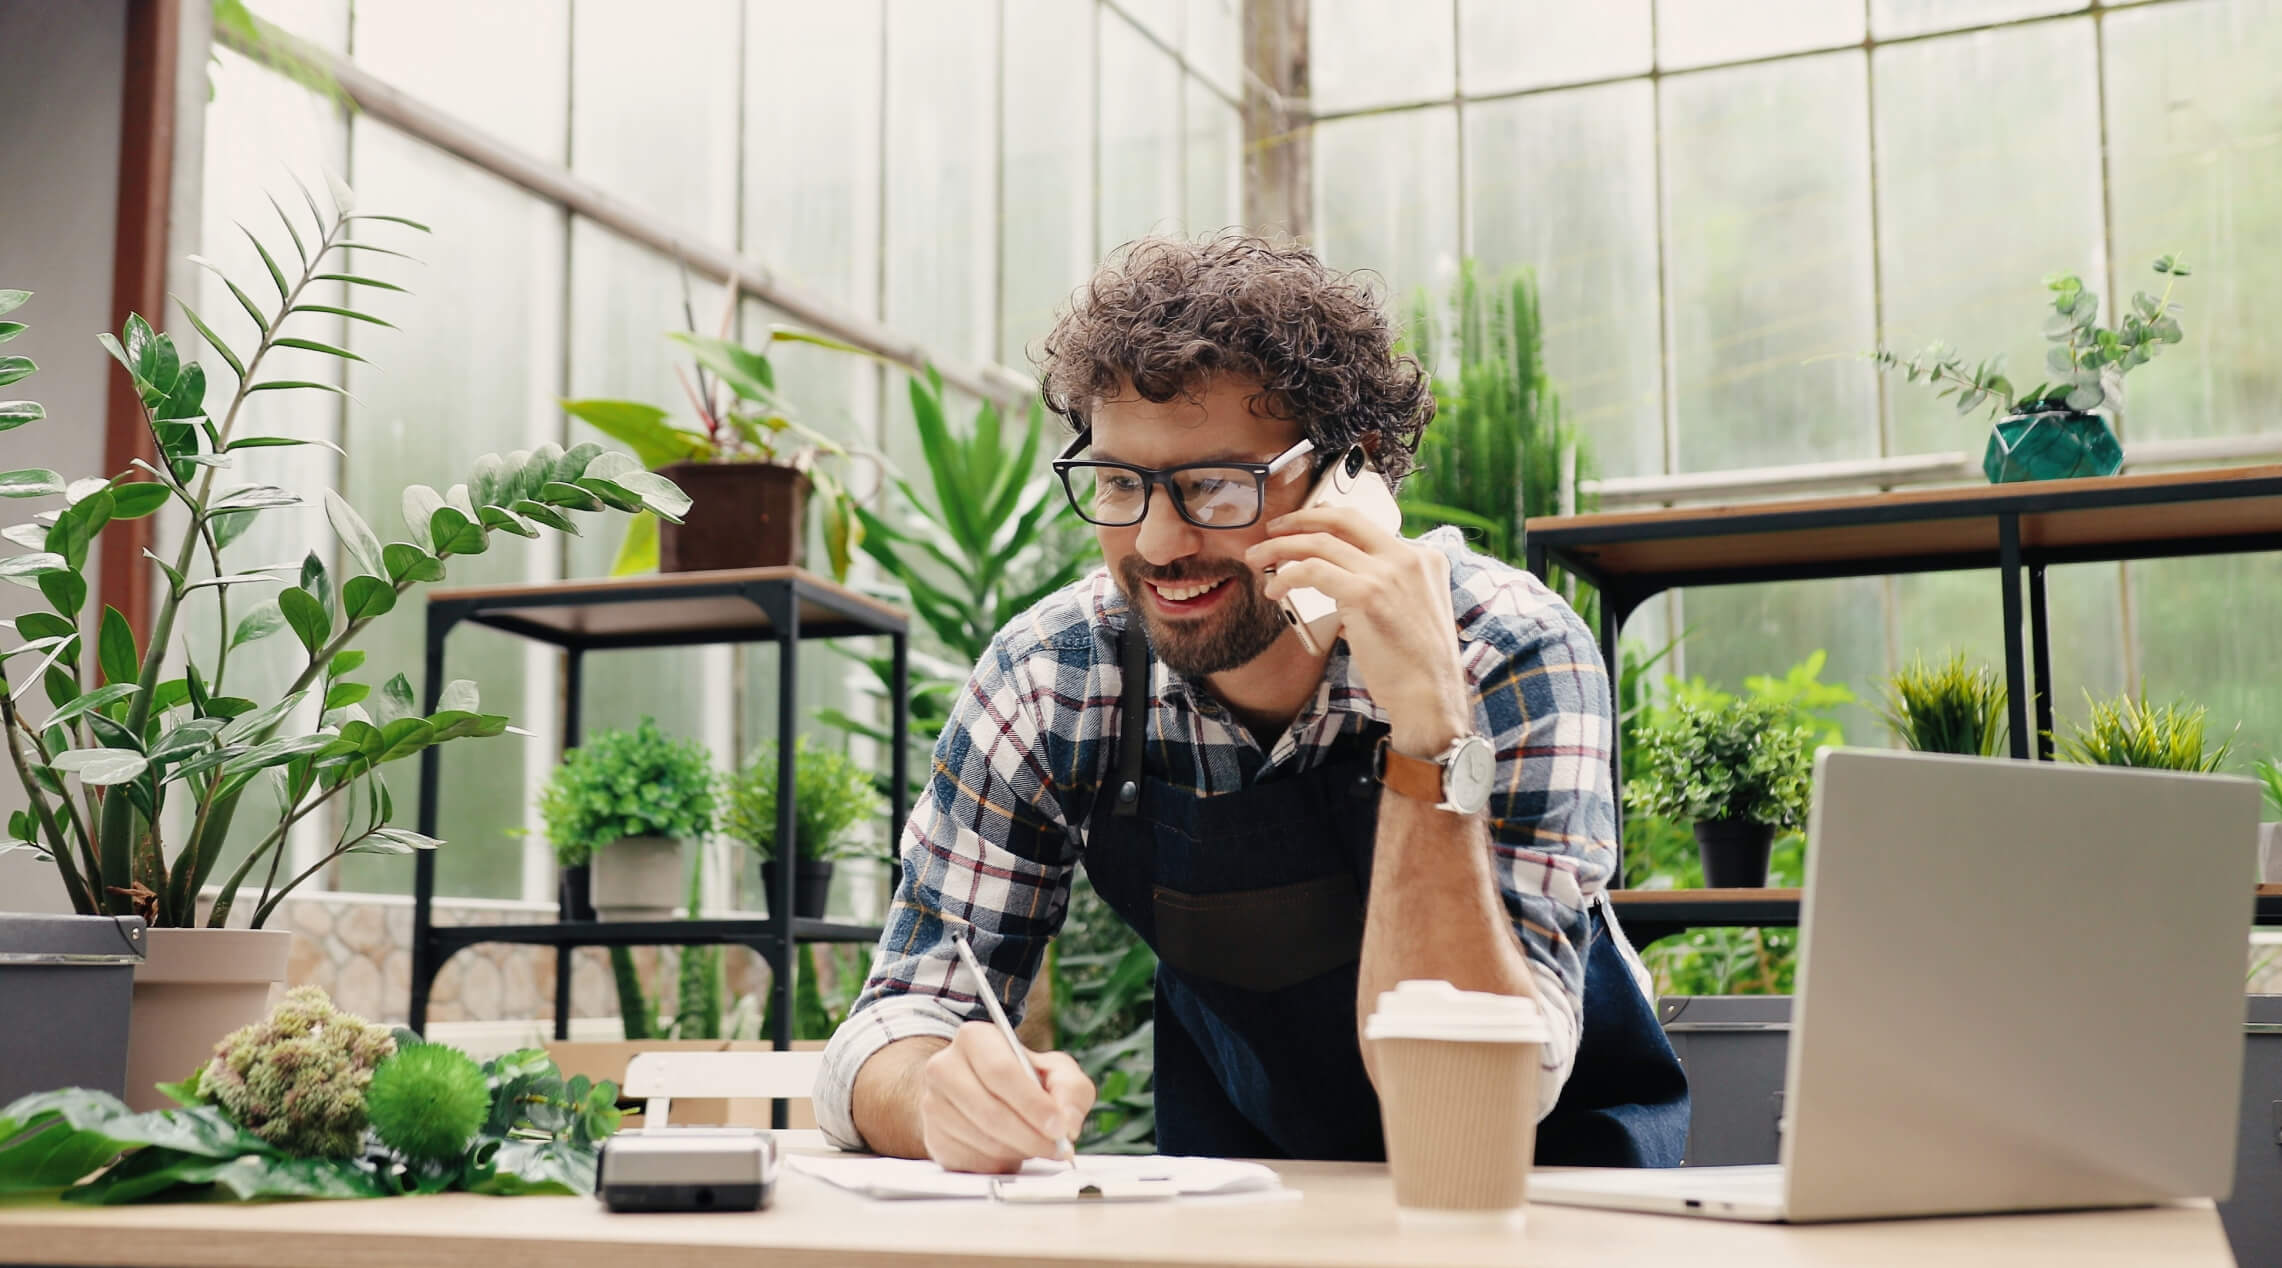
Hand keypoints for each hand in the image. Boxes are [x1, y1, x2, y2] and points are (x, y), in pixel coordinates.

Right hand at [920, 1022, 1095, 1173]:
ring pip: (983, 1140)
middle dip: (1032, 1136)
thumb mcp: (1055, 1071)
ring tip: (1036, 1145)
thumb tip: (1068, 1123)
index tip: (1059, 1127)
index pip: (1001, 1072)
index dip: (1033, 1104)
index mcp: (974, 1038)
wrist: (978, 1094)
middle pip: (991, 1112)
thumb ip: (1071, 1090)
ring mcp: (933, 1105)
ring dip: (1019, 1151)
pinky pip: (972, 1162)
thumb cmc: (1021, 1079)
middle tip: (1058, 1148)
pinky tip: (1011, 1151)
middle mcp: (944, 1067)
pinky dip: (1000, 1163)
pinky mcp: (933, 1139)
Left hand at [1246, 505, 1473, 755]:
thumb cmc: (1415, 665)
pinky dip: (1286, 576)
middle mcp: (1408, 557)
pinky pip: (1312, 571)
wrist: (1430, 695)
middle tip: (1273, 529)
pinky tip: (1275, 589)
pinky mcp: (1366, 594)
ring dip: (1281, 547)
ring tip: (1257, 558)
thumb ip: (1383, 589)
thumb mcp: (1412, 611)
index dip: (1328, 521)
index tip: (1304, 526)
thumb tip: (1340, 582)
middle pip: (1343, 519)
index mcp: (1424, 558)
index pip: (1366, 526)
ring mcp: (1388, 573)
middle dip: (1300, 519)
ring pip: (1320, 542)